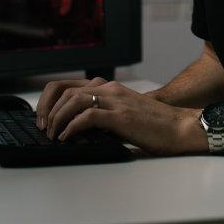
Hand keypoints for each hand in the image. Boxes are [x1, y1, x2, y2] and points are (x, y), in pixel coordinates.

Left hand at [40, 79, 203, 155]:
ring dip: (57, 118)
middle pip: (65, 89)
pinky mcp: (121, 116)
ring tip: (53, 134)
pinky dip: (72, 127)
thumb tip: (79, 130)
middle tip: (43, 127)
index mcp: (110, 88)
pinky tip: (67, 138)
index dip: (50, 100)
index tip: (44, 117)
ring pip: (73, 100)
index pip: (68, 84)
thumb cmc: (155, 126)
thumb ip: (104, 116)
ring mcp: (116, 101)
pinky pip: (88, 117)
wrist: (180, 128)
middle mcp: (110, 89)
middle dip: (48, 109)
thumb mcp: (124, 115)